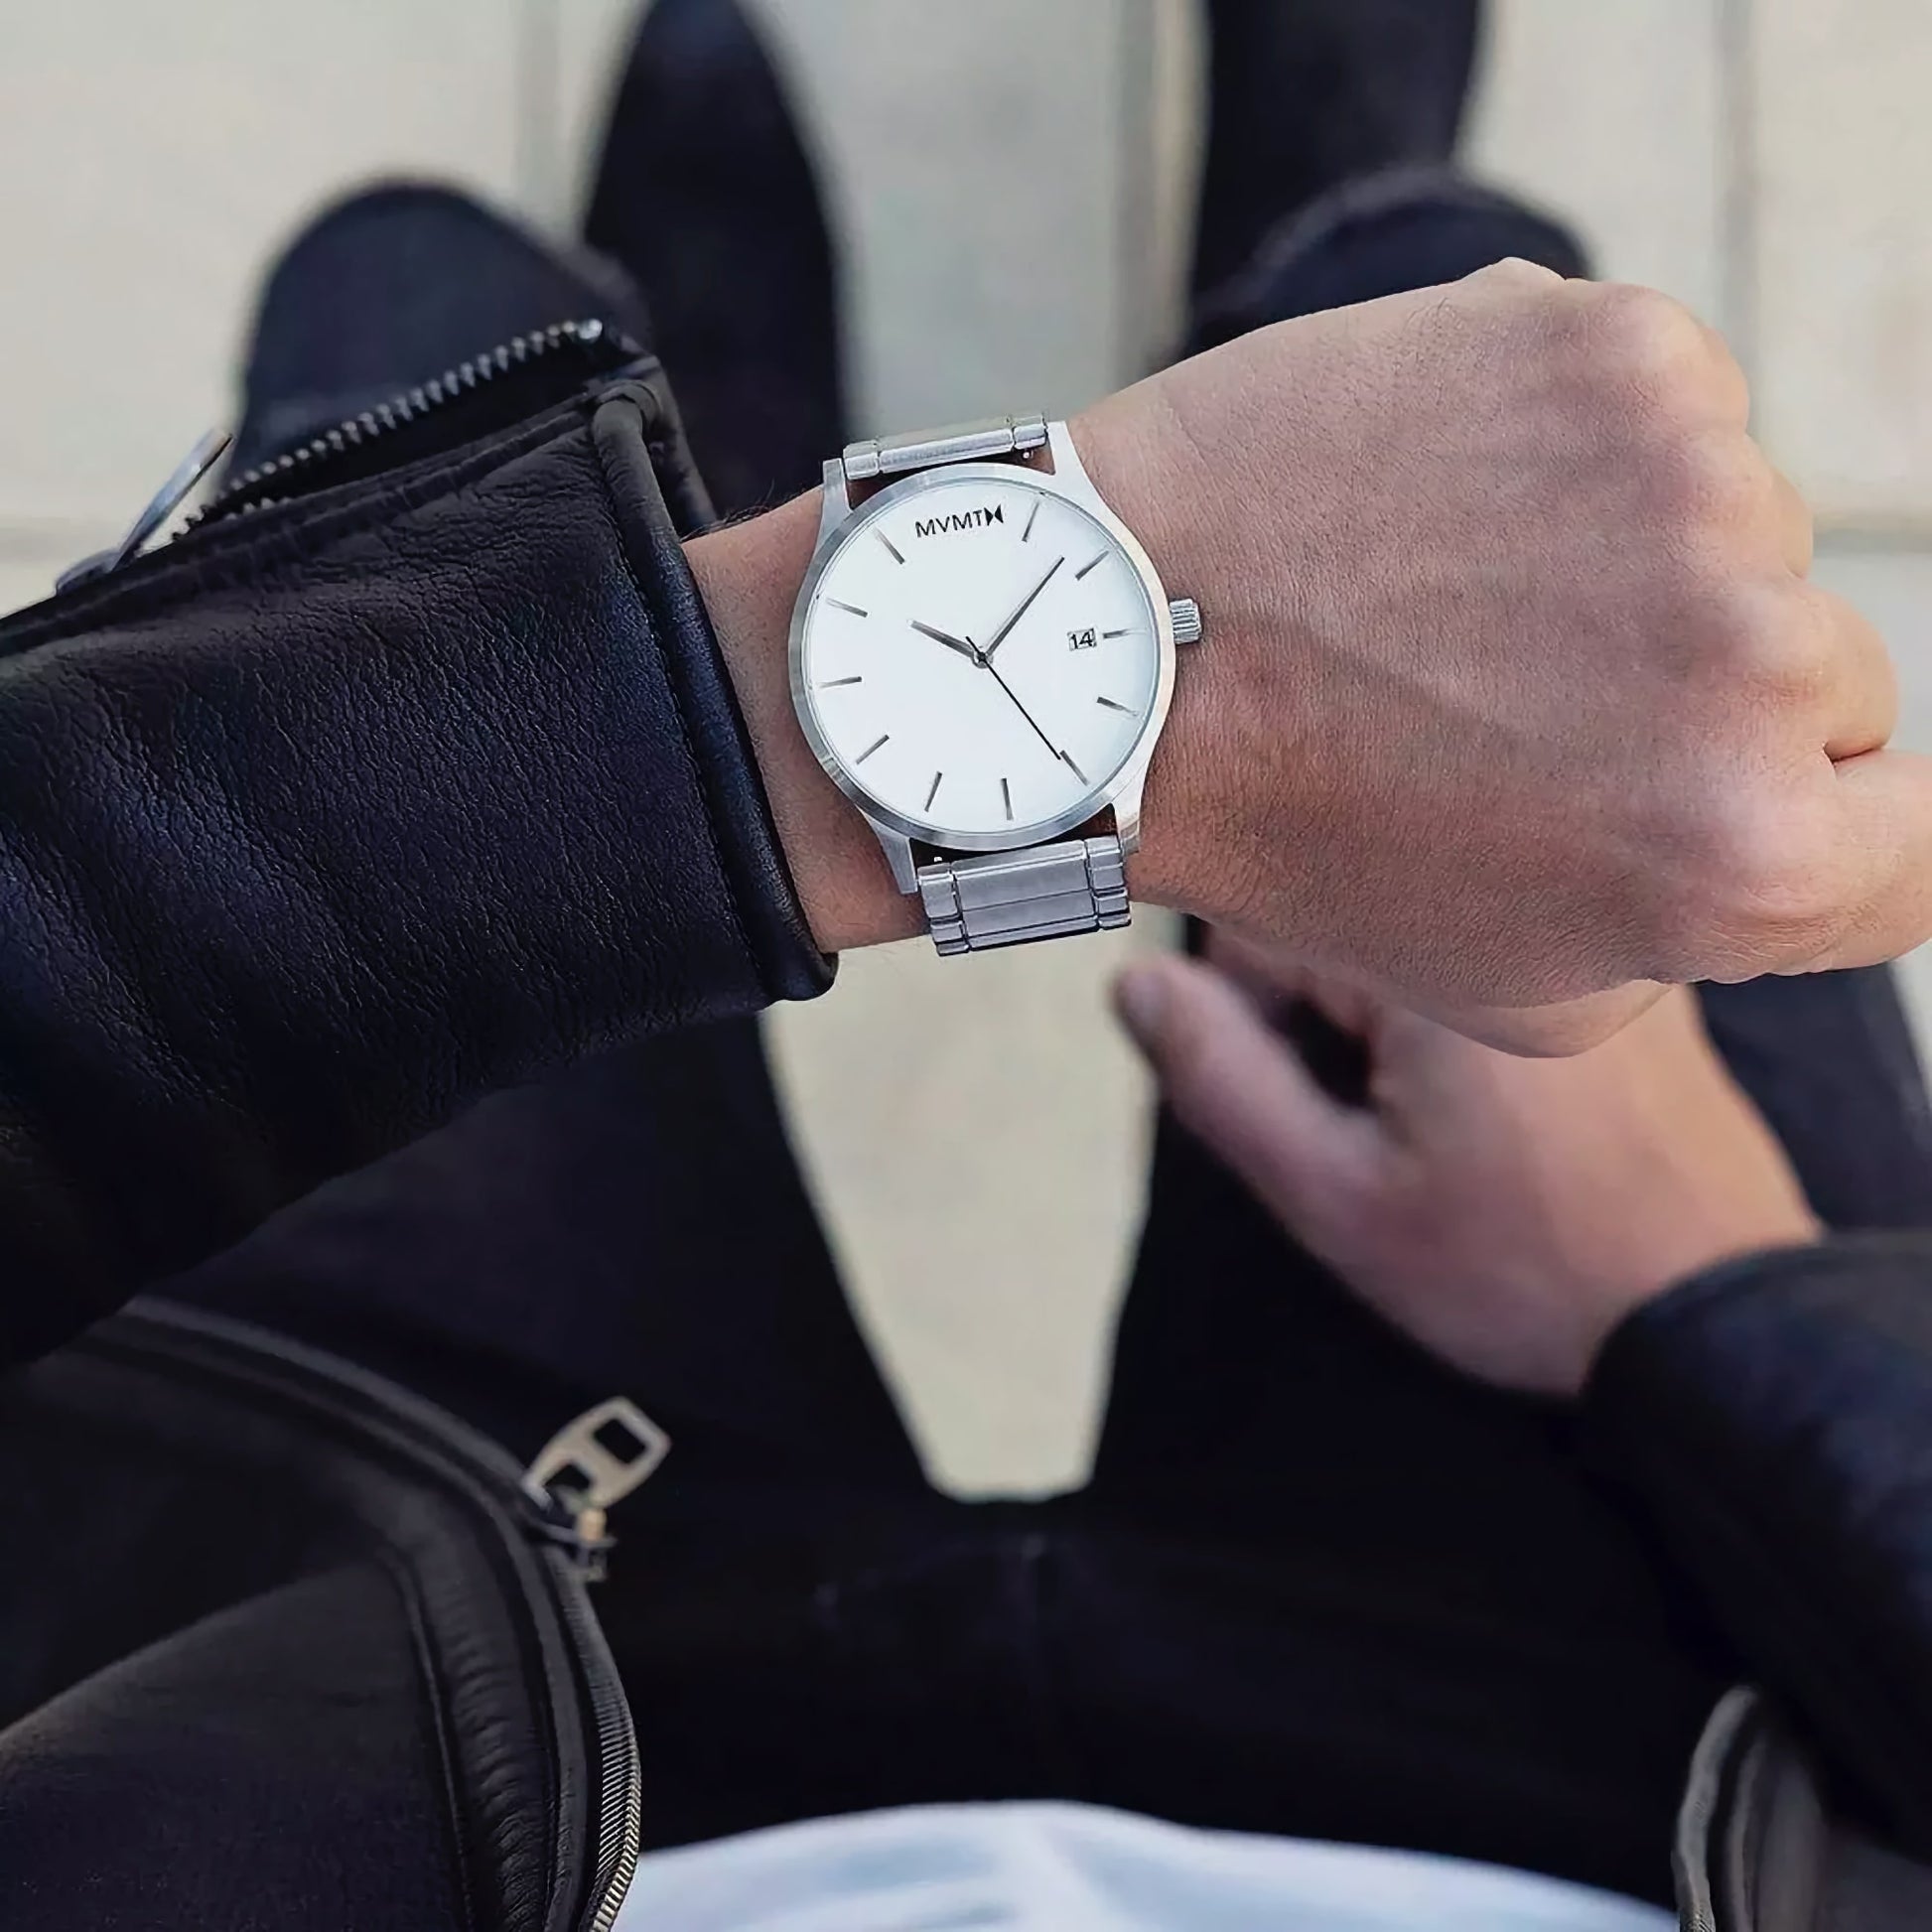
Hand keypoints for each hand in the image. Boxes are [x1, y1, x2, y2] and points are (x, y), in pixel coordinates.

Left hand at [692, 261, 1931, 1023]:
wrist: (1123, 644)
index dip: (1826, 835)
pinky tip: (1445, 506)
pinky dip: (1582, 458)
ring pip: (1746, 539)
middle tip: (1516, 707)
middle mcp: (1753, 664)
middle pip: (1830, 681)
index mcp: (1740, 856)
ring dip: (1635, 571)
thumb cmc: (1304, 835)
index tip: (1721, 801)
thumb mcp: (1519, 977)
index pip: (1915, 843)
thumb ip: (1706, 920)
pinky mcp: (1622, 351)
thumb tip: (1800, 818)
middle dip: (1701, 708)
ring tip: (1450, 605)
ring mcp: (1696, 486)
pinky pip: (1673, 418)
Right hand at [1115, 937, 1821, 1396]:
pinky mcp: (1636, 968)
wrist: (1713, 1321)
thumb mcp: (1338, 1197)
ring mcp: (1591, 936)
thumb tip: (1138, 984)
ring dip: (1395, 1002)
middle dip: (1321, 1003)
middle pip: (1348, 909)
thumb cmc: (1526, 1269)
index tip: (1291, 1091)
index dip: (1245, 1008)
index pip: (1268, 915)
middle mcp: (1526, 916)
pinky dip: (1469, 1000)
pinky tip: (1500, 1096)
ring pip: (1423, 927)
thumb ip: (1220, 1078)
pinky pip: (1505, 942)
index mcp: (1439, 956)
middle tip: (1364, 1115)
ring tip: (1439, 1116)